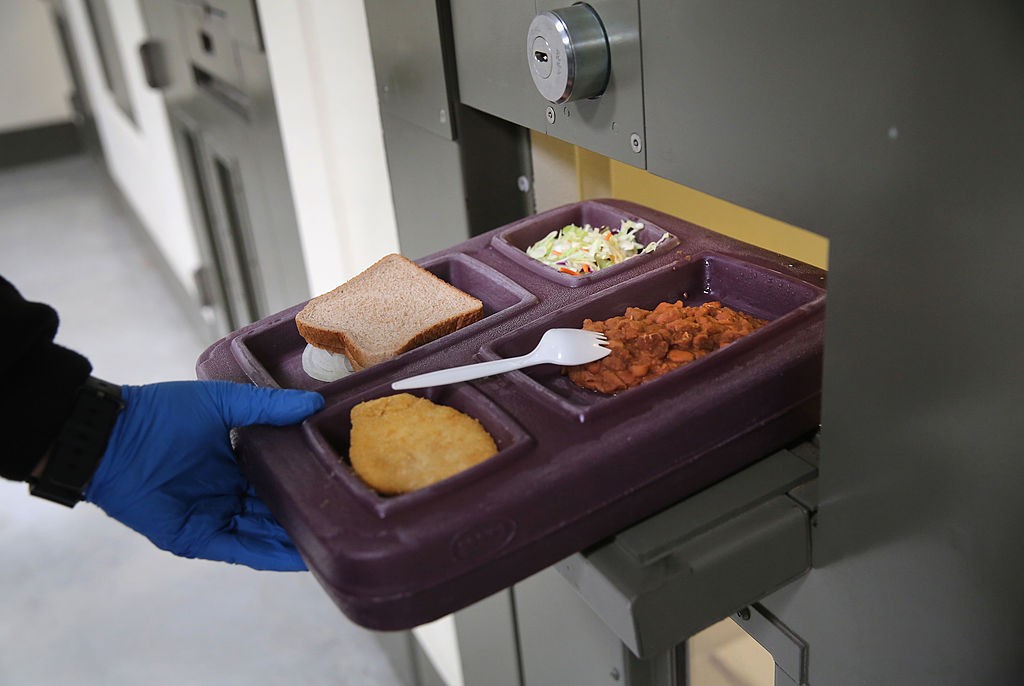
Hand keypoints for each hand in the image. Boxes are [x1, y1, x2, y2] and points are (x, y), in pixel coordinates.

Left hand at [85, 381, 323, 570]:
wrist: (111, 438)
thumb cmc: (161, 414)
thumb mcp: (221, 403)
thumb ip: (267, 407)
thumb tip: (315, 404)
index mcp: (234, 460)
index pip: (279, 476)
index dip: (306, 480)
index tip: (339, 480)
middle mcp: (228, 492)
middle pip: (275, 509)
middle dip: (306, 514)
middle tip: (347, 515)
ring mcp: (214, 517)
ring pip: (264, 533)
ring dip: (295, 539)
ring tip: (335, 539)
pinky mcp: (198, 538)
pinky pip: (242, 551)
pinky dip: (271, 555)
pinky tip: (301, 557)